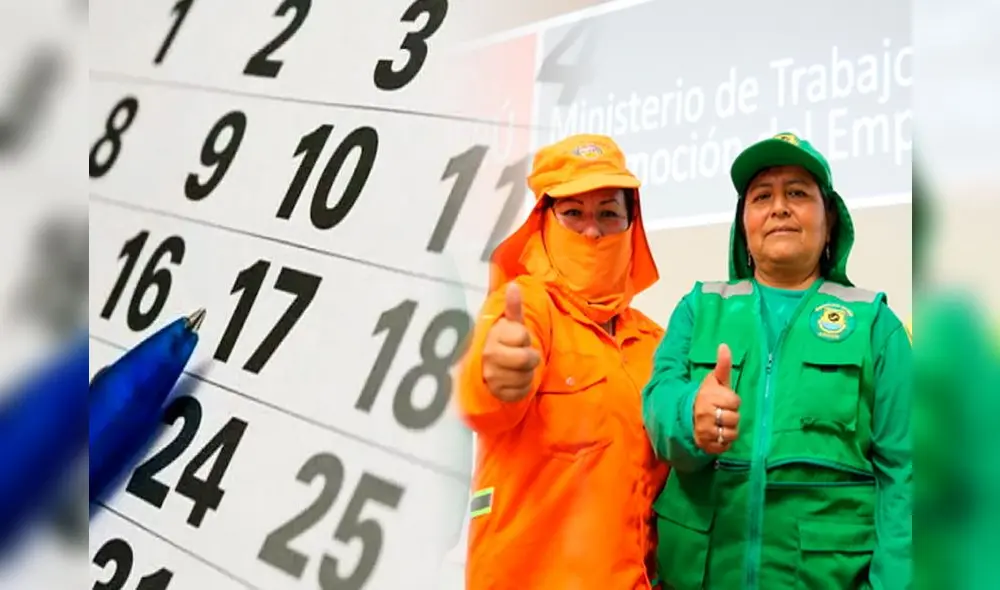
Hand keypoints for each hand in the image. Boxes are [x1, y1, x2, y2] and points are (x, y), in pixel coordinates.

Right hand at [482, 283, 540, 401]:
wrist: (483, 365)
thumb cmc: (502, 341)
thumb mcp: (509, 323)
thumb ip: (513, 307)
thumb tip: (514, 285)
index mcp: (494, 336)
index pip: (523, 336)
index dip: (524, 337)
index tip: (517, 339)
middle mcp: (490, 355)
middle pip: (527, 359)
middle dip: (531, 357)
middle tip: (525, 355)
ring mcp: (492, 375)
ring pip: (526, 377)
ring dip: (527, 373)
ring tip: (517, 367)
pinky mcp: (496, 392)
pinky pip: (521, 392)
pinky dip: (523, 387)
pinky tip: (514, 380)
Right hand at [692, 343, 740, 453]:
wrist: (686, 415)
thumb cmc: (706, 396)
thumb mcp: (714, 380)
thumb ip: (722, 365)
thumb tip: (724, 345)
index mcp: (708, 397)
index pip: (735, 402)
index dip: (732, 401)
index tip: (724, 400)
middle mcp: (705, 415)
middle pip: (734, 418)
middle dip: (731, 416)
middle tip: (722, 412)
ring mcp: (705, 431)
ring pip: (731, 433)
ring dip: (729, 430)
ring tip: (721, 424)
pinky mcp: (705, 445)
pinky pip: (724, 446)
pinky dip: (724, 442)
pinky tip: (718, 434)